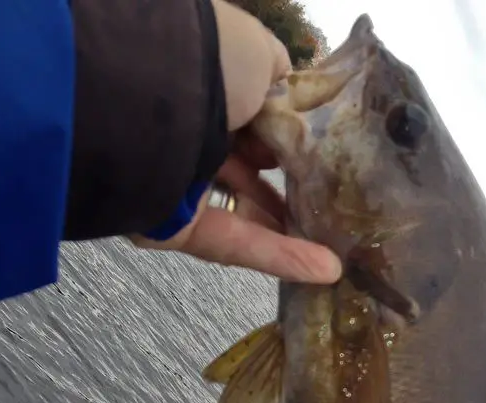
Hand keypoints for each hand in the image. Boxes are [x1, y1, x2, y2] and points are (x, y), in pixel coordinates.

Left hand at [129, 0, 340, 284]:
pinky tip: (325, 268)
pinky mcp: (174, 230)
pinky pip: (232, 244)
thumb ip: (277, 78)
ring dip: (289, 230)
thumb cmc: (204, 64)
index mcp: (198, 87)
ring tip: (337, 243)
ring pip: (241, 213)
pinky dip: (278, 256)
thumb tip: (289, 108)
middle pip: (242, 169)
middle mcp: (182, 135)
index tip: (316, 151)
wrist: (148, 105)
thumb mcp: (255, 52)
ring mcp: (175, 187)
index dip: (281, 135)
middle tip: (329, 200)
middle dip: (286, 187)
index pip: (245, 117)